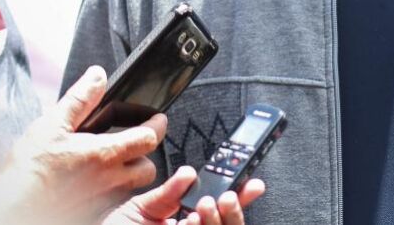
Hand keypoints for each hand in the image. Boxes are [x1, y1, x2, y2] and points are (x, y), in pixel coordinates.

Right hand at [0, 66, 166, 220]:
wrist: (12, 207)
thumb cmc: (29, 170)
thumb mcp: (52, 124)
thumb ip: (81, 99)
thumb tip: (98, 76)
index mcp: (104, 154)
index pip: (150, 138)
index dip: (156, 125)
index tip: (156, 118)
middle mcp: (110, 180)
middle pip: (149, 167)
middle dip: (145, 153)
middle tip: (133, 142)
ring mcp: (104, 200)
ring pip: (134, 187)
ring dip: (130, 173)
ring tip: (111, 161)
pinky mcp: (96, 212)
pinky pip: (116, 201)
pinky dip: (113, 190)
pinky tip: (94, 181)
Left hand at [101, 167, 264, 224]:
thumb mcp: (142, 209)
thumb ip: (169, 193)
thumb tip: (190, 173)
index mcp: (184, 223)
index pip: (221, 211)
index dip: (241, 197)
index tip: (252, 183)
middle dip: (233, 209)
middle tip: (224, 195)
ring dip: (218, 220)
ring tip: (205, 206)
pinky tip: (190, 221)